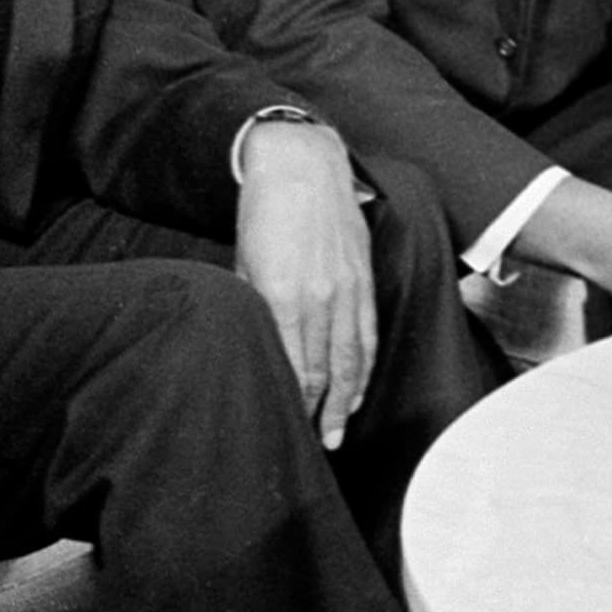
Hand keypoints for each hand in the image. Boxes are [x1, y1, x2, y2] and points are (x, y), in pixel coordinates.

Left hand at [236, 119, 375, 449]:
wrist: (302, 165)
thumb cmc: (262, 213)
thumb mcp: (243, 263)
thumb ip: (253, 308)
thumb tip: (258, 349)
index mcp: (281, 296)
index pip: (291, 366)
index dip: (292, 403)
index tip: (286, 428)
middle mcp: (318, 298)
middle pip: (323, 371)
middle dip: (318, 414)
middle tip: (318, 446)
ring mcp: (346, 289)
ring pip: (351, 359)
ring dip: (345, 401)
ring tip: (338, 434)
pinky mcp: (364, 278)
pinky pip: (367, 333)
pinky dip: (364, 367)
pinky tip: (357, 391)